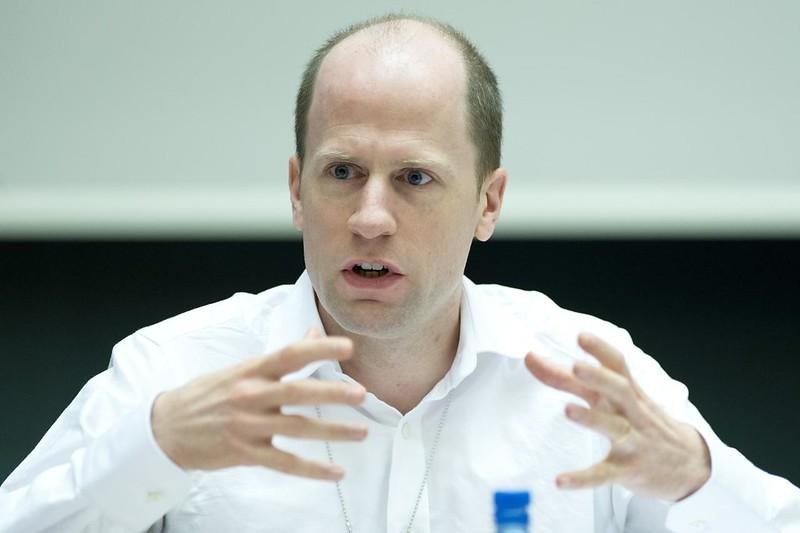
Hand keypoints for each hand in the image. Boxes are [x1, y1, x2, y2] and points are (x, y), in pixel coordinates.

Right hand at [151, 329, 367, 479]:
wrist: (165, 428)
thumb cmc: (207, 394)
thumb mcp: (241, 368)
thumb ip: (280, 357)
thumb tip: (314, 334)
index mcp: (251, 370)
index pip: (290, 354)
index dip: (319, 348)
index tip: (347, 347)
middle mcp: (250, 395)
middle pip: (297, 392)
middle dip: (332, 393)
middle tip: (361, 393)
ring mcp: (247, 426)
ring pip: (297, 428)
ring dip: (332, 431)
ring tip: (361, 432)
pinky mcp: (245, 453)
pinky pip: (285, 463)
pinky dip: (313, 470)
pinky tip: (336, 472)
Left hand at [525, 332, 710, 500]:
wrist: (690, 467)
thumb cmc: (644, 424)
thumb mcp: (620, 401)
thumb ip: (577, 382)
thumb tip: (535, 360)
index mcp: (630, 394)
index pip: (619, 366)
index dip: (601, 350)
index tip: (581, 336)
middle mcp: (633, 414)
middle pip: (619, 391)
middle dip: (599, 377)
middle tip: (575, 366)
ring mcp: (633, 442)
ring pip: (613, 428)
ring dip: (591, 419)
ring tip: (568, 410)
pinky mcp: (627, 471)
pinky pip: (603, 475)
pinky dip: (582, 478)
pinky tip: (561, 481)